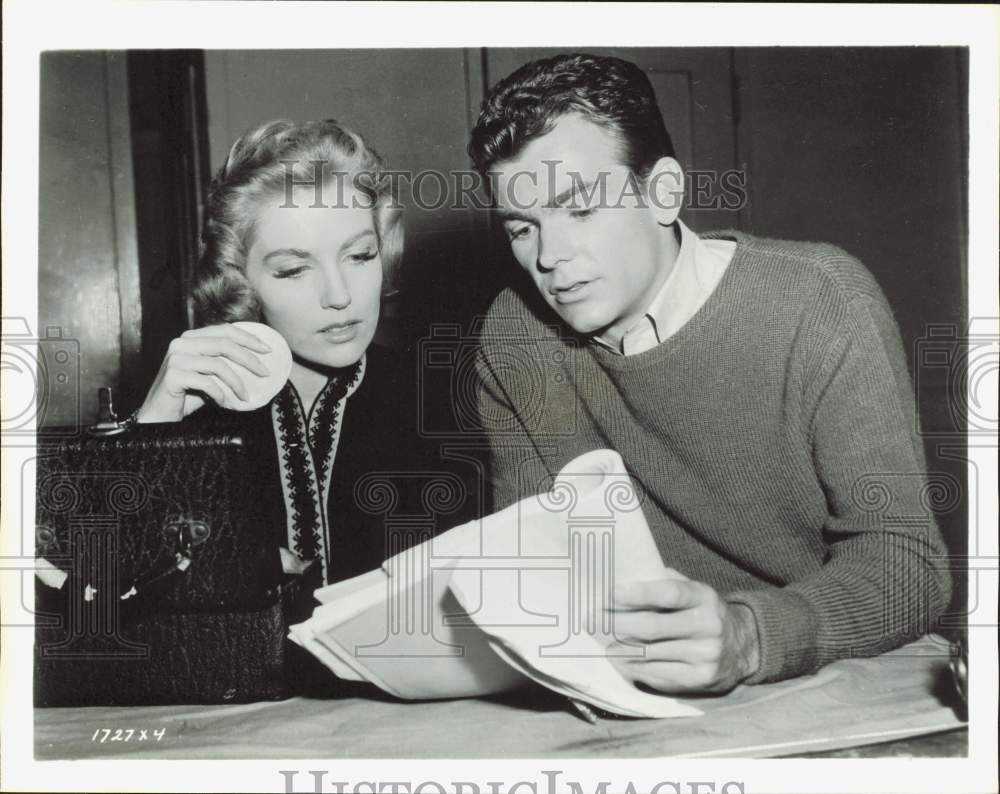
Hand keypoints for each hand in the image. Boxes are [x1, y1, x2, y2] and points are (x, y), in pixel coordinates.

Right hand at [137, 324, 271, 422]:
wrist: (159, 414)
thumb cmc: (187, 395)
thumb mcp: (210, 376)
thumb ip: (225, 365)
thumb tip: (258, 364)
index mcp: (190, 338)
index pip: (224, 330)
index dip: (248, 338)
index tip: (267, 350)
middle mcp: (181, 343)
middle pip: (224, 345)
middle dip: (249, 358)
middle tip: (265, 373)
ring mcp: (176, 358)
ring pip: (217, 365)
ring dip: (237, 382)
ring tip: (245, 396)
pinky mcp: (173, 375)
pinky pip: (206, 382)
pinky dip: (219, 393)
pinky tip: (224, 401)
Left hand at [606, 567, 759, 693]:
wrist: (742, 646)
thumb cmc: (701, 612)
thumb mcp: (692, 591)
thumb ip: (664, 583)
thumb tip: (623, 577)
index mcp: (703, 597)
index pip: (669, 593)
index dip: (638, 593)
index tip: (610, 593)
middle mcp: (708, 625)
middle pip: (653, 626)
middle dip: (617, 622)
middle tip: (592, 619)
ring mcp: (706, 655)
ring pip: (650, 652)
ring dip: (619, 646)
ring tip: (599, 638)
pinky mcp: (700, 678)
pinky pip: (657, 673)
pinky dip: (633, 666)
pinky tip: (618, 657)